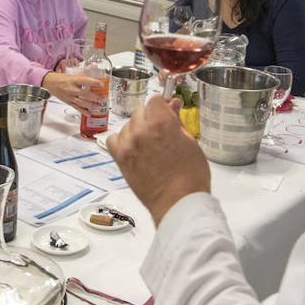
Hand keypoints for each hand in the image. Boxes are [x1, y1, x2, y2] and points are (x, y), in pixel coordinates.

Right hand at [42, 71, 105, 111]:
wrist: (49, 83)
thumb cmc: (60, 78)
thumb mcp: (72, 75)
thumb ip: (82, 77)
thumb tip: (92, 78)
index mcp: (73, 80)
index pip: (85, 81)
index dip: (94, 83)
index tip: (102, 85)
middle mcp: (71, 89)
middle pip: (85, 94)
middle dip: (96, 97)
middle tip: (104, 98)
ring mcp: (70, 97)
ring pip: (82, 103)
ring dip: (92, 105)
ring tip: (99, 106)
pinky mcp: (68, 102)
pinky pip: (76, 108)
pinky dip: (83, 111)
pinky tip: (89, 113)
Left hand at [108, 96, 210, 225]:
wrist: (178, 203)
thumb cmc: (190, 177)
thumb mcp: (190, 142)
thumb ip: (177, 121)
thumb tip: (172, 106)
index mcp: (161, 122)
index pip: (155, 100)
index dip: (163, 106)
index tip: (166, 112)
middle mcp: (141, 131)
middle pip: (140, 111)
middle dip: (151, 118)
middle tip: (161, 131)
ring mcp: (128, 145)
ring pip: (127, 125)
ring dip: (137, 130)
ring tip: (149, 144)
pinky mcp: (120, 159)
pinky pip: (113, 139)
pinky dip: (121, 141)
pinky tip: (134, 148)